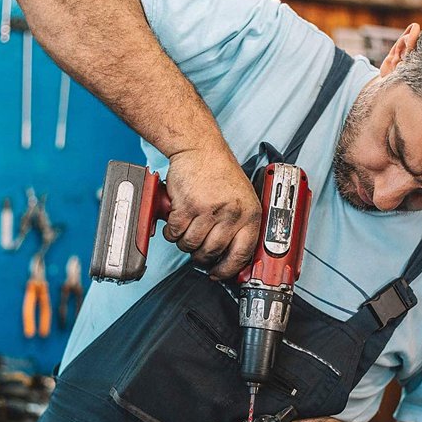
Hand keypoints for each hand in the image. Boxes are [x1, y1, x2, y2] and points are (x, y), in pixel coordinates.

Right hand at [163, 146, 260, 278]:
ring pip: (191, 245)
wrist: (200, 148)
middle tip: (197, 250)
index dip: (228, 268)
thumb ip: (240, 225)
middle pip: (212, 252)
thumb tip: (233, 256)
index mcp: (249, 214)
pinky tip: (175, 223)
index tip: (219, 273)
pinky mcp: (187, 206)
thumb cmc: (220, 173)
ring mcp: (208, 210)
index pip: (242, 253)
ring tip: (186, 232)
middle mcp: (231, 213)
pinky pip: (175, 233)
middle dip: (201, 256)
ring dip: (185, 243)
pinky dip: (171, 232)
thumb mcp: (242, 199)